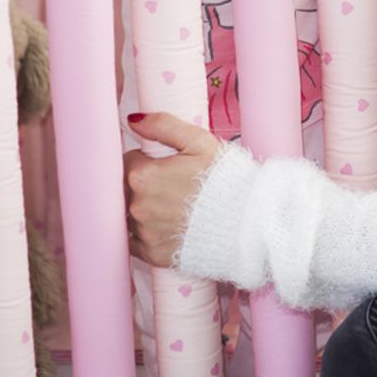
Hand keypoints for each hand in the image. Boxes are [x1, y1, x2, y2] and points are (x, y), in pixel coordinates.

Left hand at [124, 112, 222, 267]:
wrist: (249, 223)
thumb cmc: (228, 180)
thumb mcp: (200, 142)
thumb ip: (163, 125)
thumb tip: (133, 121)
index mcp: (142, 175)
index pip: (127, 162)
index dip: (147, 161)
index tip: (165, 166)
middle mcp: (137, 206)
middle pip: (126, 190)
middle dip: (144, 185)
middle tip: (173, 186)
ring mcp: (144, 233)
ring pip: (131, 215)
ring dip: (145, 210)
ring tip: (174, 207)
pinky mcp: (153, 255)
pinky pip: (137, 242)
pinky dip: (147, 234)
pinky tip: (170, 227)